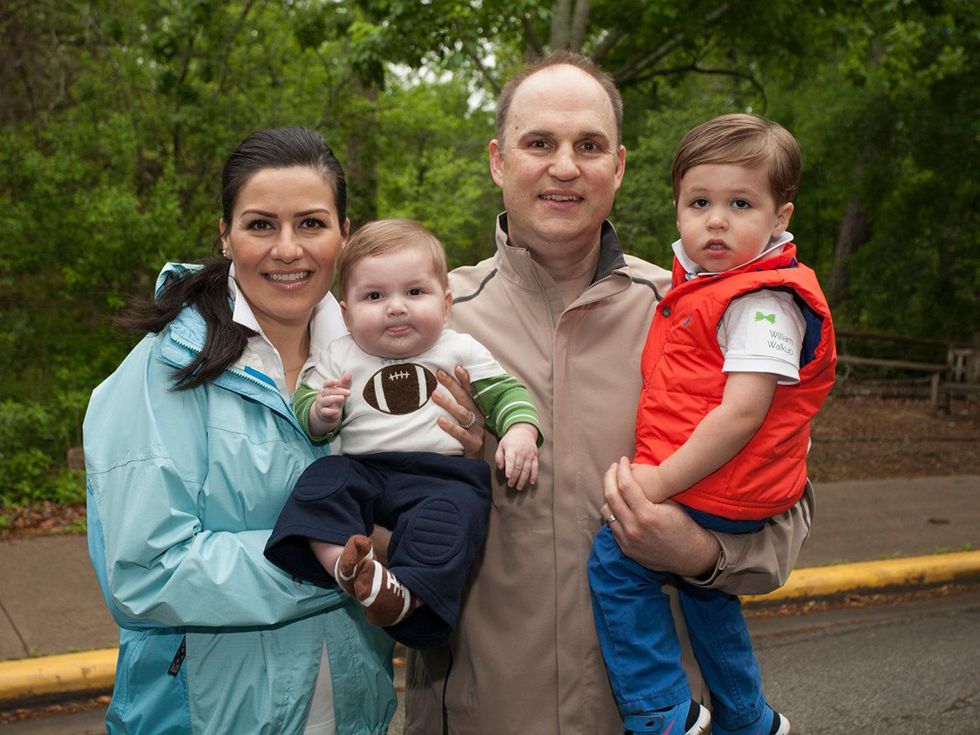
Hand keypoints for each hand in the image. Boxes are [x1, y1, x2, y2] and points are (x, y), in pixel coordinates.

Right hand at [309, 373, 350, 434]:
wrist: (326, 413)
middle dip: (338, 391)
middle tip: (348, 392)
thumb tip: (349, 373)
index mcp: (325, 388)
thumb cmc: (334, 399)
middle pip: (328, 391)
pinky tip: (338, 412)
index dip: (331, 382)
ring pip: (326, 400)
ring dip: (334, 399)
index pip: (326, 384)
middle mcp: (321, 395)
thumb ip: (344, 382)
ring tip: (343, 398)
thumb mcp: (339, 391)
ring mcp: (321, 404)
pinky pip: (326, 412)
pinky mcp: (323, 413)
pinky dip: (331, 412)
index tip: (338, 381)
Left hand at [432, 366, 484, 458]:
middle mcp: (478, 418)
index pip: (470, 391)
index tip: (456, 366)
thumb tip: (435, 390)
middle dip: (452, 385)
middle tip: (438, 373)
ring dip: (448, 403)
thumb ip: (456, 407)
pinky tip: (440, 421)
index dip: (464, 379)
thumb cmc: (466, 439)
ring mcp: (476, 431)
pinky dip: (451, 427)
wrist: (476, 463)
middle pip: (465, 398)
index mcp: (476, 410)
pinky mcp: (473, 443)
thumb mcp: (464, 422)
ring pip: (463, 414)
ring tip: (434, 395)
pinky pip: (460, 434)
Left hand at [494, 424, 538, 489]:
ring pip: (527, 469)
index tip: (508, 477)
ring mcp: (529, 455)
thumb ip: (499, 456)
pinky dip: (534, 475)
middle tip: (511, 485)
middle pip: (519, 466)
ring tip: (519, 487)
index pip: (511, 460)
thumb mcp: (501, 445)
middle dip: (515, 477)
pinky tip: (531, 482)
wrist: (524, 431)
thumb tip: (500, 468)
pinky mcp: (535, 457)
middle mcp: (521, 452)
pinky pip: (535, 467)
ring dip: (523, 479)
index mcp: (512, 448)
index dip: (509, 469)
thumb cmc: (510, 440)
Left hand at [601, 457, 720, 576]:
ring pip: (606, 511)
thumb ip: (650, 491)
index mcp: (647, 515)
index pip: (625, 485)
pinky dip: (612, 512)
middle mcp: (633, 528)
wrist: (689, 556)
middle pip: (611, 496)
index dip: (622, 469)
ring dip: (608, 495)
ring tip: (614, 485)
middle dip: (609, 477)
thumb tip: (634, 472)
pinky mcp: (625, 548)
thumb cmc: (683, 526)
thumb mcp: (671, 504)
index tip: (622, 460)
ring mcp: (627, 540)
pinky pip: (611, 526)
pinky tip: (618, 505)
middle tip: (613, 468)